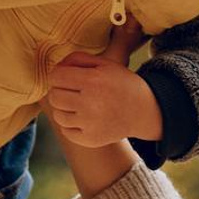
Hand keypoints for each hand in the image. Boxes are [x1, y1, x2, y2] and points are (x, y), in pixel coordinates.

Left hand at [43, 23, 145, 196]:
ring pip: (58, 114)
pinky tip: (83, 118)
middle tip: (72, 91)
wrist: (144, 111)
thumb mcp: (105, 64)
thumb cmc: (121, 84)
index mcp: (93, 80)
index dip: (58, 75)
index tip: (65, 77)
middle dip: (60, 91)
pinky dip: (71, 125)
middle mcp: (90, 102)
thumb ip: (79, 59)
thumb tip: (56, 67)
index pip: (56, 76)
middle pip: (54, 96)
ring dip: (64, 108)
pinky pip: (66, 130)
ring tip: (78, 105)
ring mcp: (90, 123)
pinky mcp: (90, 139)